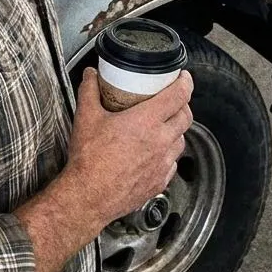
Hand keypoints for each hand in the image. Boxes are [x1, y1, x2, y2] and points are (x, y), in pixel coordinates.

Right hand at [65, 67, 193, 228]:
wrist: (89, 196)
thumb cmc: (90, 159)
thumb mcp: (86, 117)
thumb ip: (89, 90)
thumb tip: (91, 75)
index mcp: (146, 121)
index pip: (179, 96)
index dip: (185, 83)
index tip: (184, 77)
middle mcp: (160, 142)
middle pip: (185, 117)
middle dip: (183, 104)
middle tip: (172, 98)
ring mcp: (162, 164)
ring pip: (181, 140)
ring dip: (176, 129)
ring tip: (162, 124)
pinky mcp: (159, 182)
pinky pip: (172, 163)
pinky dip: (168, 153)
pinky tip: (155, 151)